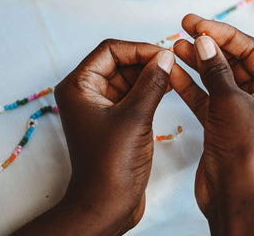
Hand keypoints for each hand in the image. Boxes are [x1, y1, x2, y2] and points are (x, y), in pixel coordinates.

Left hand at [15, 40, 174, 235]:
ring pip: (128, 78)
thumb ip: (152, 83)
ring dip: (150, 75)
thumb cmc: (111, 165)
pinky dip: (149, 89)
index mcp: (78, 87)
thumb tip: (166, 57)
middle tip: (173, 64)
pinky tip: (169, 87)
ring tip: (175, 75)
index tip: (164, 54)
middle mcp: (86, 93)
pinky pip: (133, 94)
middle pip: (119, 62)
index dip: (138, 49)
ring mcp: (100, 106)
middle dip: (146, 61)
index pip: (110, 51)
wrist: (107, 205)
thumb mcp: (135, 118)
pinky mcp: (114, 119)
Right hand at [170, 14, 253, 235]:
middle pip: (232, 61)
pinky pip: (206, 97)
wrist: (236, 196)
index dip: (222, 33)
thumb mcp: (231, 102)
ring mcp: (242, 110)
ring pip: (217, 78)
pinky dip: (190, 85)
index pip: (250, 49)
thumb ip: (216, 69)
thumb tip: (203, 41)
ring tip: (174, 46)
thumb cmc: (246, 152)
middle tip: (183, 28)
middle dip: (207, 46)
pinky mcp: (223, 123)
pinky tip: (173, 72)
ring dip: (196, 63)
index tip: (196, 23)